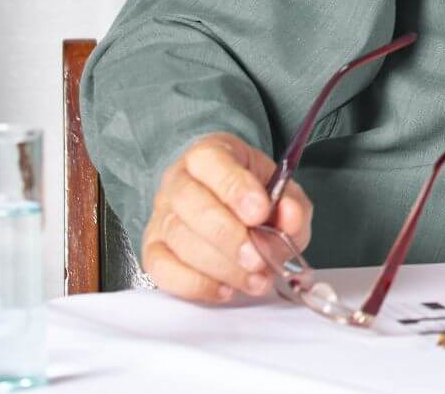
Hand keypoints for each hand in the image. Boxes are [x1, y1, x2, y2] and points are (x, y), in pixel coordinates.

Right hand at [141, 132, 313, 304]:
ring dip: (221, 267)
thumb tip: (290, 218)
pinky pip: (163, 270)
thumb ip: (291, 204)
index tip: (260, 212)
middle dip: (228, 236)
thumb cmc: (254, 194)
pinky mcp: (152, 251)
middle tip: (258, 258)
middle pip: (191, 205)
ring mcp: (161, 217)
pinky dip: (196, 285)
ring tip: (255, 279)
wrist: (228, 205)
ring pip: (179, 240)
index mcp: (208, 154)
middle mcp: (177, 181)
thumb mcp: (282, 190)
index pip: (213, 162)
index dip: (236, 189)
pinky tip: (226, 289)